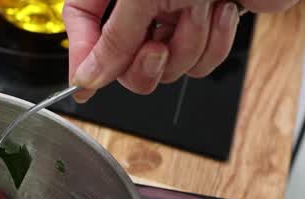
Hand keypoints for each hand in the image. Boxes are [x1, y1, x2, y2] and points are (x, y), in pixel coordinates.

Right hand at [64, 0, 300, 101]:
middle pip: (123, 58)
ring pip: (167, 66)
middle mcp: (145, 0)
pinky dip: (215, 42)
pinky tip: (222, 11)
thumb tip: (89, 76)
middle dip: (146, 61)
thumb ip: (115, 40)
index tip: (85, 84)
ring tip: (201, 8)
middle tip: (158, 48)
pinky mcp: (210, 27)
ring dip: (189, 45)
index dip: (83, 54)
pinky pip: (200, 63)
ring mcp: (178, 14)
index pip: (82, 21)